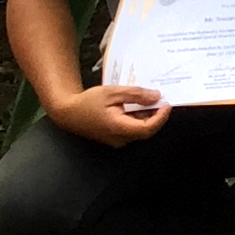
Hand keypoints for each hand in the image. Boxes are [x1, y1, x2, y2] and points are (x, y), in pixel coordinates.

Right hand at [51, 84, 172, 145]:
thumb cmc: (88, 102)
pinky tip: (138, 107)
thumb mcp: (112, 93)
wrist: (67, 113)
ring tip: (150, 101)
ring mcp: (117, 141)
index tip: (167, 104)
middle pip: (146, 131)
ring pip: (140, 131)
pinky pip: (132, 130)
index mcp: (118, 128)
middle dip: (156, 116)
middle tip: (160, 100)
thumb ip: (135, 95)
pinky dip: (138, 119)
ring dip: (148, 117)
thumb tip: (156, 97)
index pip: (147, 128)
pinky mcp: (115, 138)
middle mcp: (119, 139)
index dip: (161, 117)